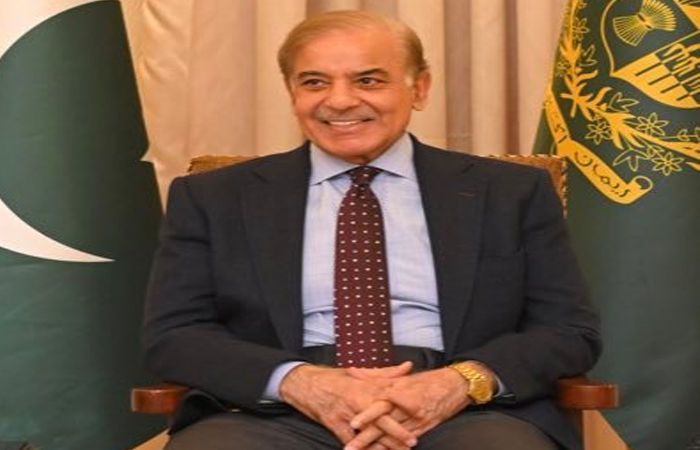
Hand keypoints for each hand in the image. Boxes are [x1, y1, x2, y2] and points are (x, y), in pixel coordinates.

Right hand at [279, 362, 415, 447]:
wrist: (306, 383)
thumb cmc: (336, 378)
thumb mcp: (361, 373)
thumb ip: (387, 373)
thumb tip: (408, 367)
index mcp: (365, 385)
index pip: (389, 395)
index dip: (405, 403)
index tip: (421, 410)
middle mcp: (356, 399)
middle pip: (380, 417)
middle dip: (397, 431)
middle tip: (412, 441)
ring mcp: (345, 413)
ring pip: (367, 432)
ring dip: (383, 444)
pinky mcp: (334, 424)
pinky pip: (349, 440)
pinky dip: (360, 449)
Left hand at [347, 367, 471, 445]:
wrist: (456, 384)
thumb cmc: (426, 380)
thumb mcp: (399, 376)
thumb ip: (375, 376)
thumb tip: (351, 372)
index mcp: (395, 388)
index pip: (376, 404)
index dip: (364, 415)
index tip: (349, 424)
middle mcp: (404, 404)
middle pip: (382, 422)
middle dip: (365, 437)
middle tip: (350, 447)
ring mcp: (415, 417)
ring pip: (392, 435)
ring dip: (377, 447)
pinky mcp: (423, 426)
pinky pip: (406, 440)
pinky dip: (396, 448)